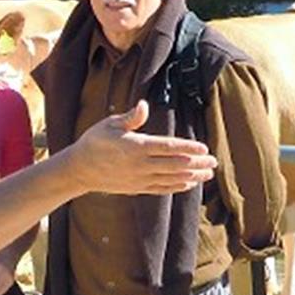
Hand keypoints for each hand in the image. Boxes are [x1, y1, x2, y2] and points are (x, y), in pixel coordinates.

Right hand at [69, 100, 216, 194]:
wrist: (80, 170)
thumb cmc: (95, 142)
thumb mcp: (110, 125)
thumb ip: (130, 118)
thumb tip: (143, 105)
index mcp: (135, 147)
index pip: (168, 147)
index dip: (188, 148)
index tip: (204, 148)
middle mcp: (140, 165)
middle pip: (175, 165)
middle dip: (196, 164)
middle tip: (214, 162)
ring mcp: (140, 179)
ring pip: (171, 179)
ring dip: (192, 177)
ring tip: (208, 174)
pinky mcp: (137, 188)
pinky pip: (162, 189)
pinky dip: (177, 187)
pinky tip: (190, 184)